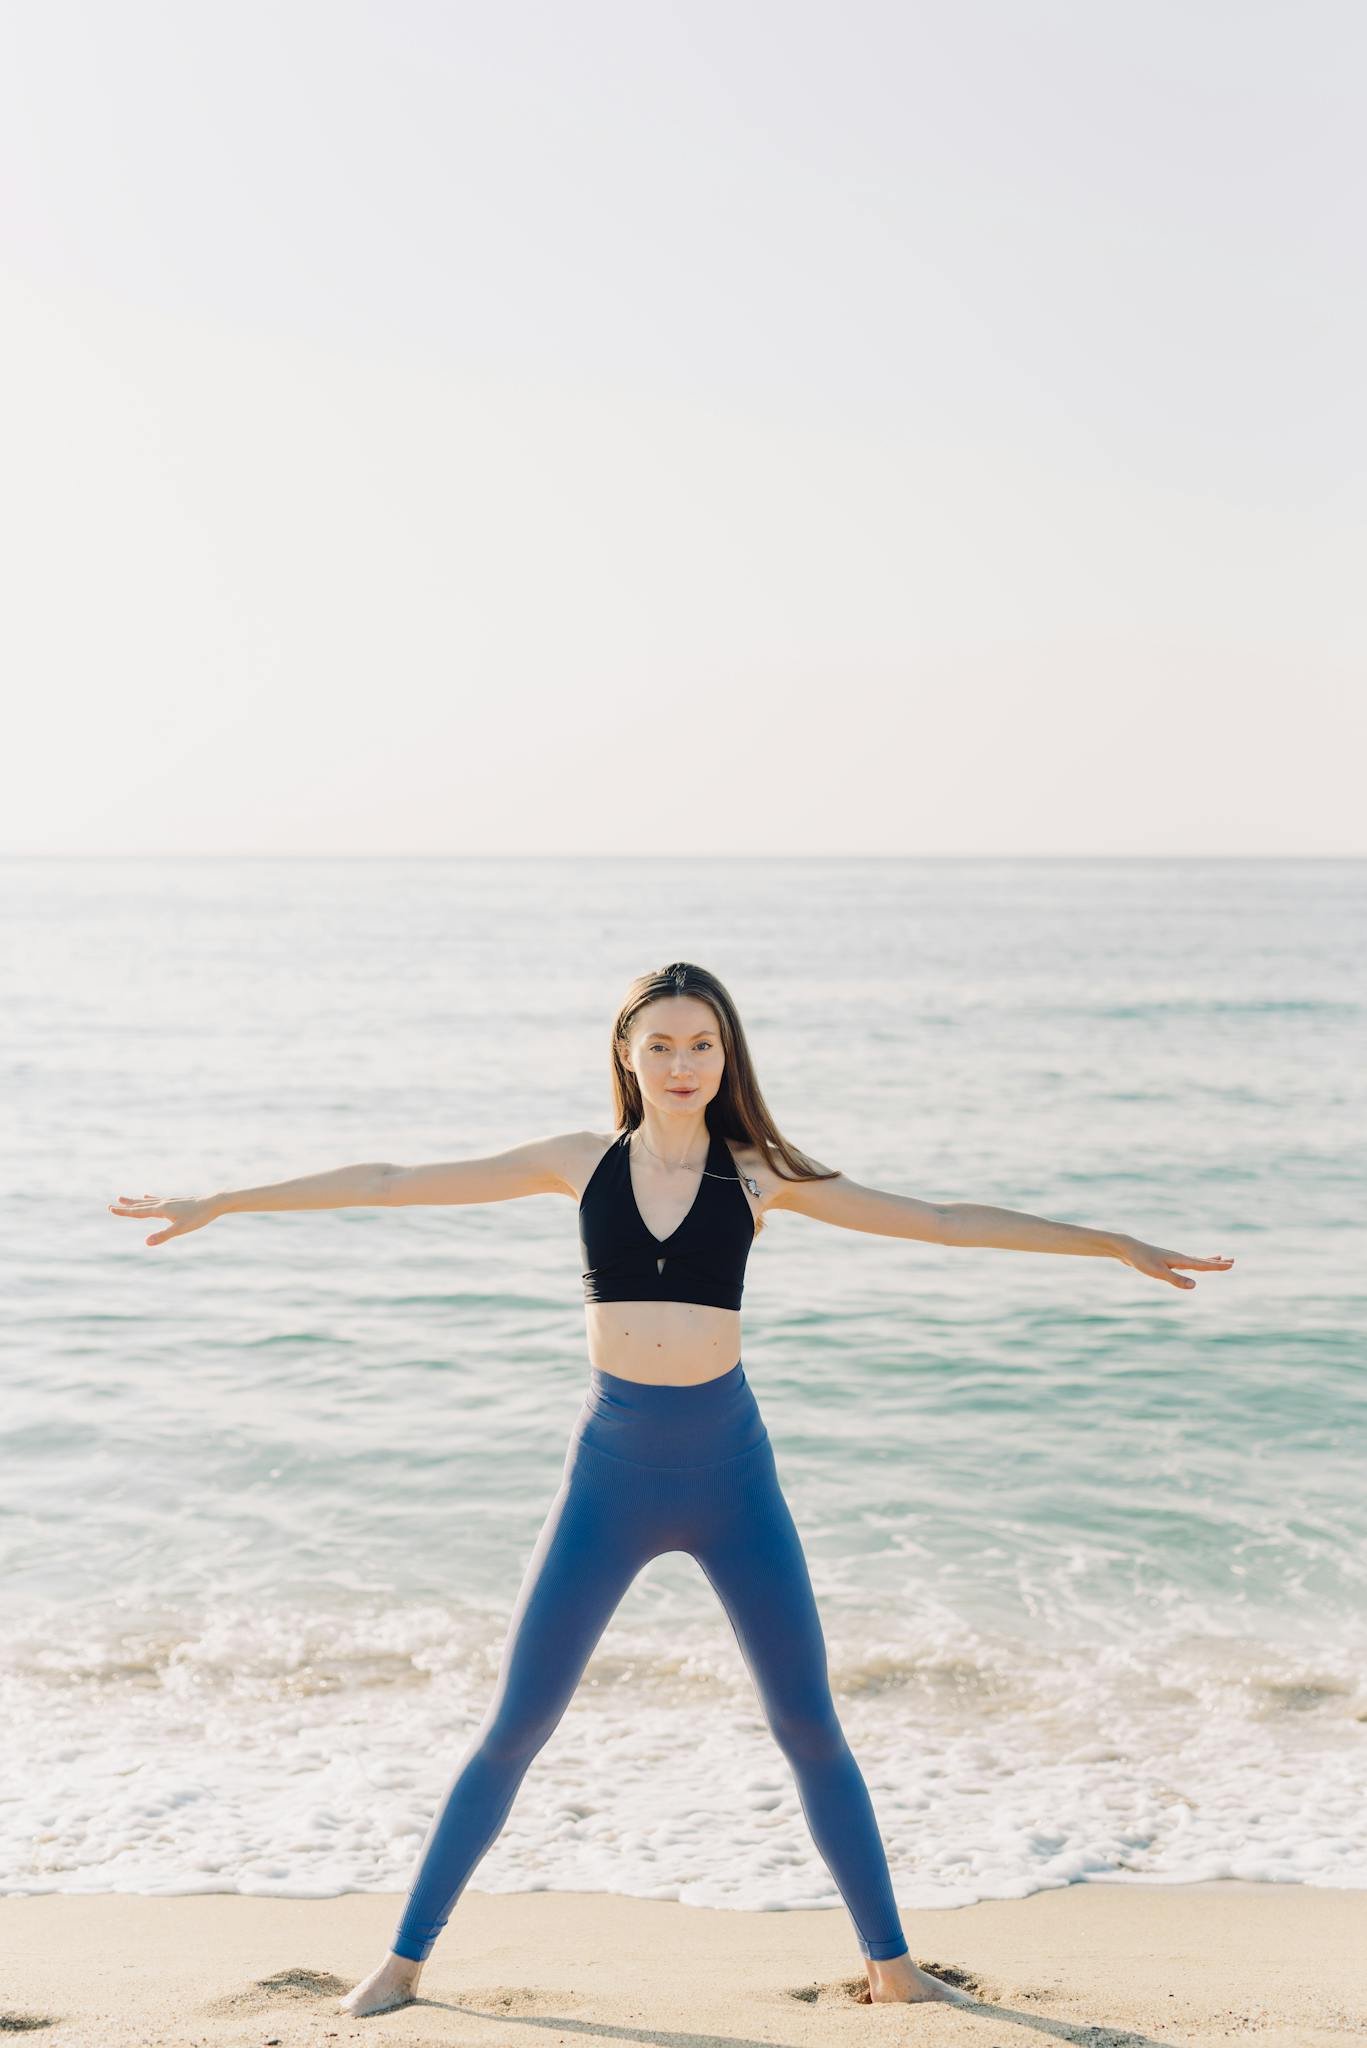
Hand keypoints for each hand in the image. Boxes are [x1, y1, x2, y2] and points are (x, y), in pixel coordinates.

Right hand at [107, 1192, 220, 1246]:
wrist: (214, 1203)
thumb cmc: (198, 1217)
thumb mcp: (180, 1229)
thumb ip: (163, 1236)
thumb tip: (146, 1242)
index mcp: (161, 1210)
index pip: (138, 1212)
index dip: (124, 1212)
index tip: (110, 1209)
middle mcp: (163, 1203)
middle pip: (140, 1205)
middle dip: (126, 1206)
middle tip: (111, 1205)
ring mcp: (170, 1201)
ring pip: (148, 1201)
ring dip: (135, 1201)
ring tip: (124, 1198)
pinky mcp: (176, 1201)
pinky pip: (158, 1199)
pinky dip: (150, 1199)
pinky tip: (148, 1196)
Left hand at [1110, 1234, 1234, 1288]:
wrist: (1126, 1248)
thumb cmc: (1141, 1260)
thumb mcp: (1158, 1273)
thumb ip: (1176, 1279)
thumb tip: (1195, 1285)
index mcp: (1180, 1260)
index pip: (1203, 1265)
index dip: (1217, 1266)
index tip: (1231, 1264)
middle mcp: (1178, 1257)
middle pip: (1202, 1261)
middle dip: (1217, 1262)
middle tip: (1233, 1261)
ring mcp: (1172, 1258)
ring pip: (1194, 1260)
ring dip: (1207, 1260)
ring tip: (1219, 1258)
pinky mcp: (1165, 1260)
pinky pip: (1185, 1262)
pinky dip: (1194, 1262)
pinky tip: (1191, 1264)